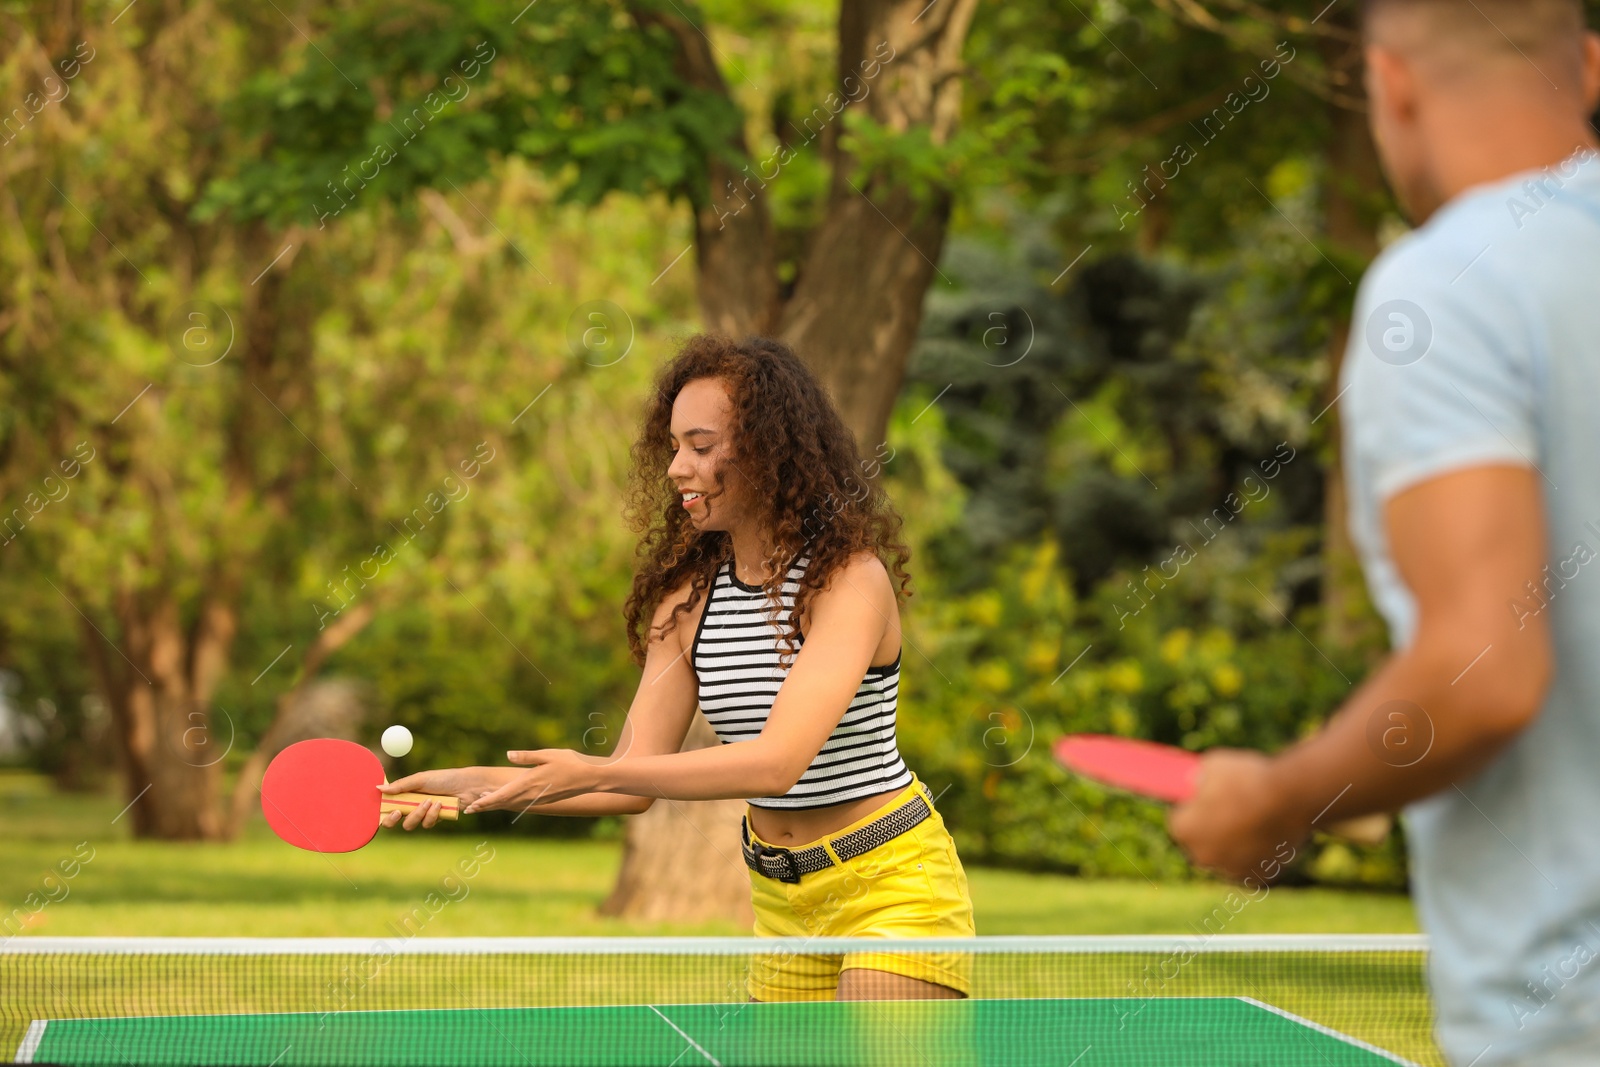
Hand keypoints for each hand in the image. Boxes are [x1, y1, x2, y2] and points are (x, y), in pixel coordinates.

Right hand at [379, 767, 501, 830]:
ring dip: (418, 814)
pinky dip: (432, 815)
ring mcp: (423, 813)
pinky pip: (427, 824)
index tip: (386, 811)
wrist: (467, 785)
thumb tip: (378, 789)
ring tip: (430, 801)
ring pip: (410, 824)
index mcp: (405, 794)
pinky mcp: (435, 819)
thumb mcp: (421, 779)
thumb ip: (401, 785)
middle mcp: (412, 805)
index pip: (388, 807)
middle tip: (398, 812)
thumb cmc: (444, 778)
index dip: (383, 813)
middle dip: (393, 819)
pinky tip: (440, 804)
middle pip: (394, 821)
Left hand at [463, 749, 604, 814]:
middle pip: (504, 803)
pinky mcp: (544, 799)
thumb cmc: (570, 763)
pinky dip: (510, 802)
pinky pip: (522, 802)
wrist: (590, 778)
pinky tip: (506, 799)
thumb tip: (508, 754)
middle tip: (468, 809)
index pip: (502, 795)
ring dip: (497, 804)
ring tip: (482, 803)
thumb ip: (527, 756)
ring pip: (512, 803)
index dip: (485, 802)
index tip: (471, 806)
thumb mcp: (548, 754)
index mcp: (529, 783)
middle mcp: (531, 794)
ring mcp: (538, 799)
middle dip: (486, 806)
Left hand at [1167, 749, 1309, 882]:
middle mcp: (1203, 856)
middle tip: (1227, 811)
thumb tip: (1196, 781)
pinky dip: (1258, 854)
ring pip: (1228, 856)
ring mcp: (1231, 869)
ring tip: (1252, 820)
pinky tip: (1266, 834)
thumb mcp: (1214, 765)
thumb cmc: (1248, 779)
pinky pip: (1253, 865)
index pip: (1180, 821)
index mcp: (1184, 830)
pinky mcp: (1258, 877)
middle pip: (1202, 843)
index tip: (1204, 801)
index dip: (1193, 809)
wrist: (1290, 799)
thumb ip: (1199, 777)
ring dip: (1235, 843)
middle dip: (1211, 830)